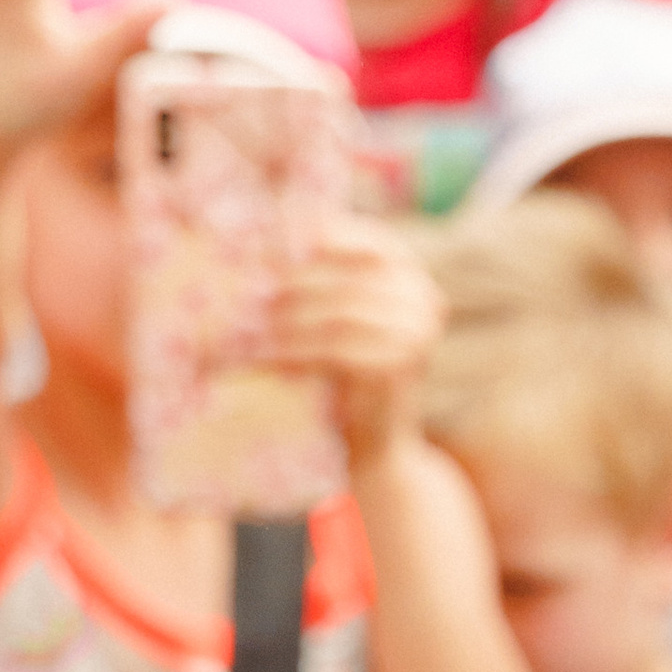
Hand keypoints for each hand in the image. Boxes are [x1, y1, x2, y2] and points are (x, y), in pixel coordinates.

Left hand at [272, 219, 443, 471]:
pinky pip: (334, 351)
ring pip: (336, 317)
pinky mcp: (397, 368)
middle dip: (293, 288)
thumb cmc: (348, 372)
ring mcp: (415, 335)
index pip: (368, 243)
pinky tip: (267, 361)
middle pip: (346, 282)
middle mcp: (423, 301)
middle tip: (248, 296)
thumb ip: (326, 276)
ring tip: (249, 332)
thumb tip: (275, 229)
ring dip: (287, 324)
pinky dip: (295, 354)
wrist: (378, 442)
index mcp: (412, 277)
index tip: (274, 246)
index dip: (323, 240)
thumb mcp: (341, 314)